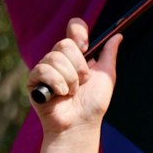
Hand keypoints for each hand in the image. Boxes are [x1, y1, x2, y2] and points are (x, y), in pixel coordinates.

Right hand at [29, 19, 120, 134]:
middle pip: (64, 44)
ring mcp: (46, 69)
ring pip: (55, 58)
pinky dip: (57, 84)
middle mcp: (60, 59)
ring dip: (70, 79)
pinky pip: (43, 70)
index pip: (73, 29)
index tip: (86, 45)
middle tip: (83, 81)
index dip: (78, 31)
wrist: (81, 124)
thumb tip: (118, 35)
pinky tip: (60, 95)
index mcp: (77, 55)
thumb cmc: (93, 104)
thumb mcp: (106, 76)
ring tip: (71, 93)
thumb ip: (109, 54)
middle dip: (79, 66)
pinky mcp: (34, 80)